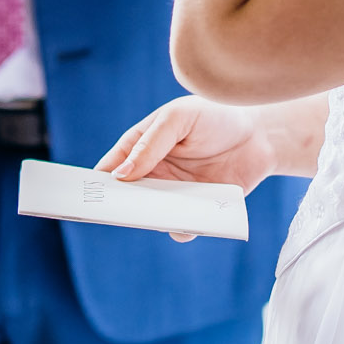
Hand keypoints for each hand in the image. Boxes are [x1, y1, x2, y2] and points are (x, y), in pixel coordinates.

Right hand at [96, 96, 288, 240]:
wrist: (261, 134)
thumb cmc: (215, 116)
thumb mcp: (178, 118)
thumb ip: (150, 144)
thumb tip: (120, 175)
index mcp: (141, 146)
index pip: (111, 167)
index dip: (96, 182)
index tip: (83, 197)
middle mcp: (154, 173)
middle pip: (127, 197)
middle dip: (119, 206)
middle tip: (113, 213)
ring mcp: (175, 193)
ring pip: (153, 215)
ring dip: (151, 218)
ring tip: (154, 214)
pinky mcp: (198, 210)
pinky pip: (183, 227)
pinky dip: (182, 227)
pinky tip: (186, 222)